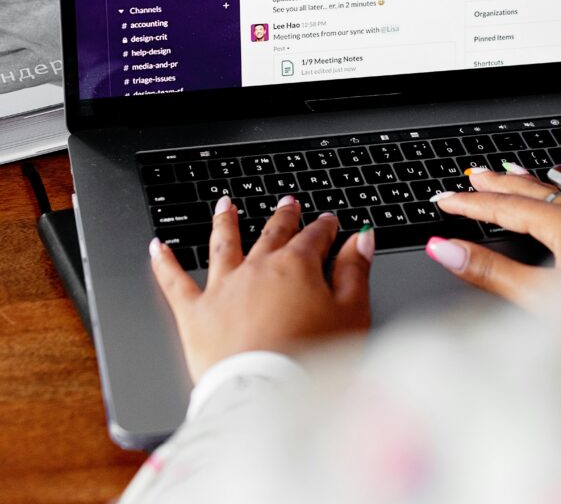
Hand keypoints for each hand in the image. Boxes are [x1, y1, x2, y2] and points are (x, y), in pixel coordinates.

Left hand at [149, 198, 373, 382]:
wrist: (266, 397)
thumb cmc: (312, 362)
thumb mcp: (351, 315)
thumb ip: (355, 272)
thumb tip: (361, 239)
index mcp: (297, 266)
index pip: (315, 237)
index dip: (325, 227)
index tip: (329, 221)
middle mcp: (258, 268)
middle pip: (272, 233)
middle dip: (282, 216)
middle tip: (288, 203)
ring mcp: (224, 288)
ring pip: (223, 244)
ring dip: (225, 222)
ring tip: (224, 205)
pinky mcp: (195, 314)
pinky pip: (176, 281)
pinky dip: (165, 262)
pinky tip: (157, 246)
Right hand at [425, 168, 560, 310]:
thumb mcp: (538, 299)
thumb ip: (490, 273)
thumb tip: (446, 249)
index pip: (505, 208)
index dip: (471, 204)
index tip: (445, 200)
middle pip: (533, 192)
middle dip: (498, 185)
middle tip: (472, 176)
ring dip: (536, 184)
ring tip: (515, 172)